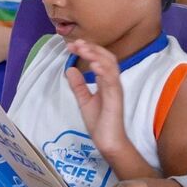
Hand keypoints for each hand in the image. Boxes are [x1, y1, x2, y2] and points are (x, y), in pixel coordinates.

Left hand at [64, 39, 129, 158]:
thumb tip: (70, 69)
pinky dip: (104, 70)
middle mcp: (113, 82)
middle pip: (107, 57)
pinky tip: (94, 65)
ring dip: (97, 55)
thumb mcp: (84, 100)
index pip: (99, 59)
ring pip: (111, 66)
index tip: (72, 46)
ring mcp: (115, 89)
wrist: (108, 142)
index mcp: (106, 81)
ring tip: (84, 49)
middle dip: (92, 48)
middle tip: (77, 43)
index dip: (88, 50)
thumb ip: (78, 85)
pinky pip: (112, 81)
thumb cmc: (100, 123)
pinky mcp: (116, 98)